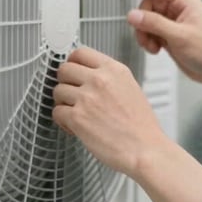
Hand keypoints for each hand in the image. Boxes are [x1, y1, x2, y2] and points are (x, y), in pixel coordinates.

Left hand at [52, 46, 167, 175]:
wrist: (144, 149)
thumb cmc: (141, 126)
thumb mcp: (130, 88)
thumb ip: (109, 78)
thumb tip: (89, 76)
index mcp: (114, 70)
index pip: (81, 52)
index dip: (72, 62)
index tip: (72, 70)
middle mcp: (99, 80)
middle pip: (64, 69)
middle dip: (65, 82)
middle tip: (71, 93)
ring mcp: (86, 98)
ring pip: (57, 91)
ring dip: (63, 103)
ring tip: (76, 113)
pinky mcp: (77, 118)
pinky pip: (57, 112)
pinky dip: (63, 121)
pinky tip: (75, 127)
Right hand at [116, 0, 201, 87]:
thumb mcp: (179, 36)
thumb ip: (154, 24)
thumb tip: (133, 15)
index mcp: (185, 0)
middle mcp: (178, 7)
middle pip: (147, 6)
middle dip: (143, 22)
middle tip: (147, 37)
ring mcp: (173, 20)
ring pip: (146, 19)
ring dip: (145, 34)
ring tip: (154, 47)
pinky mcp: (169, 33)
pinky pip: (150, 30)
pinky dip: (148, 40)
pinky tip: (157, 49)